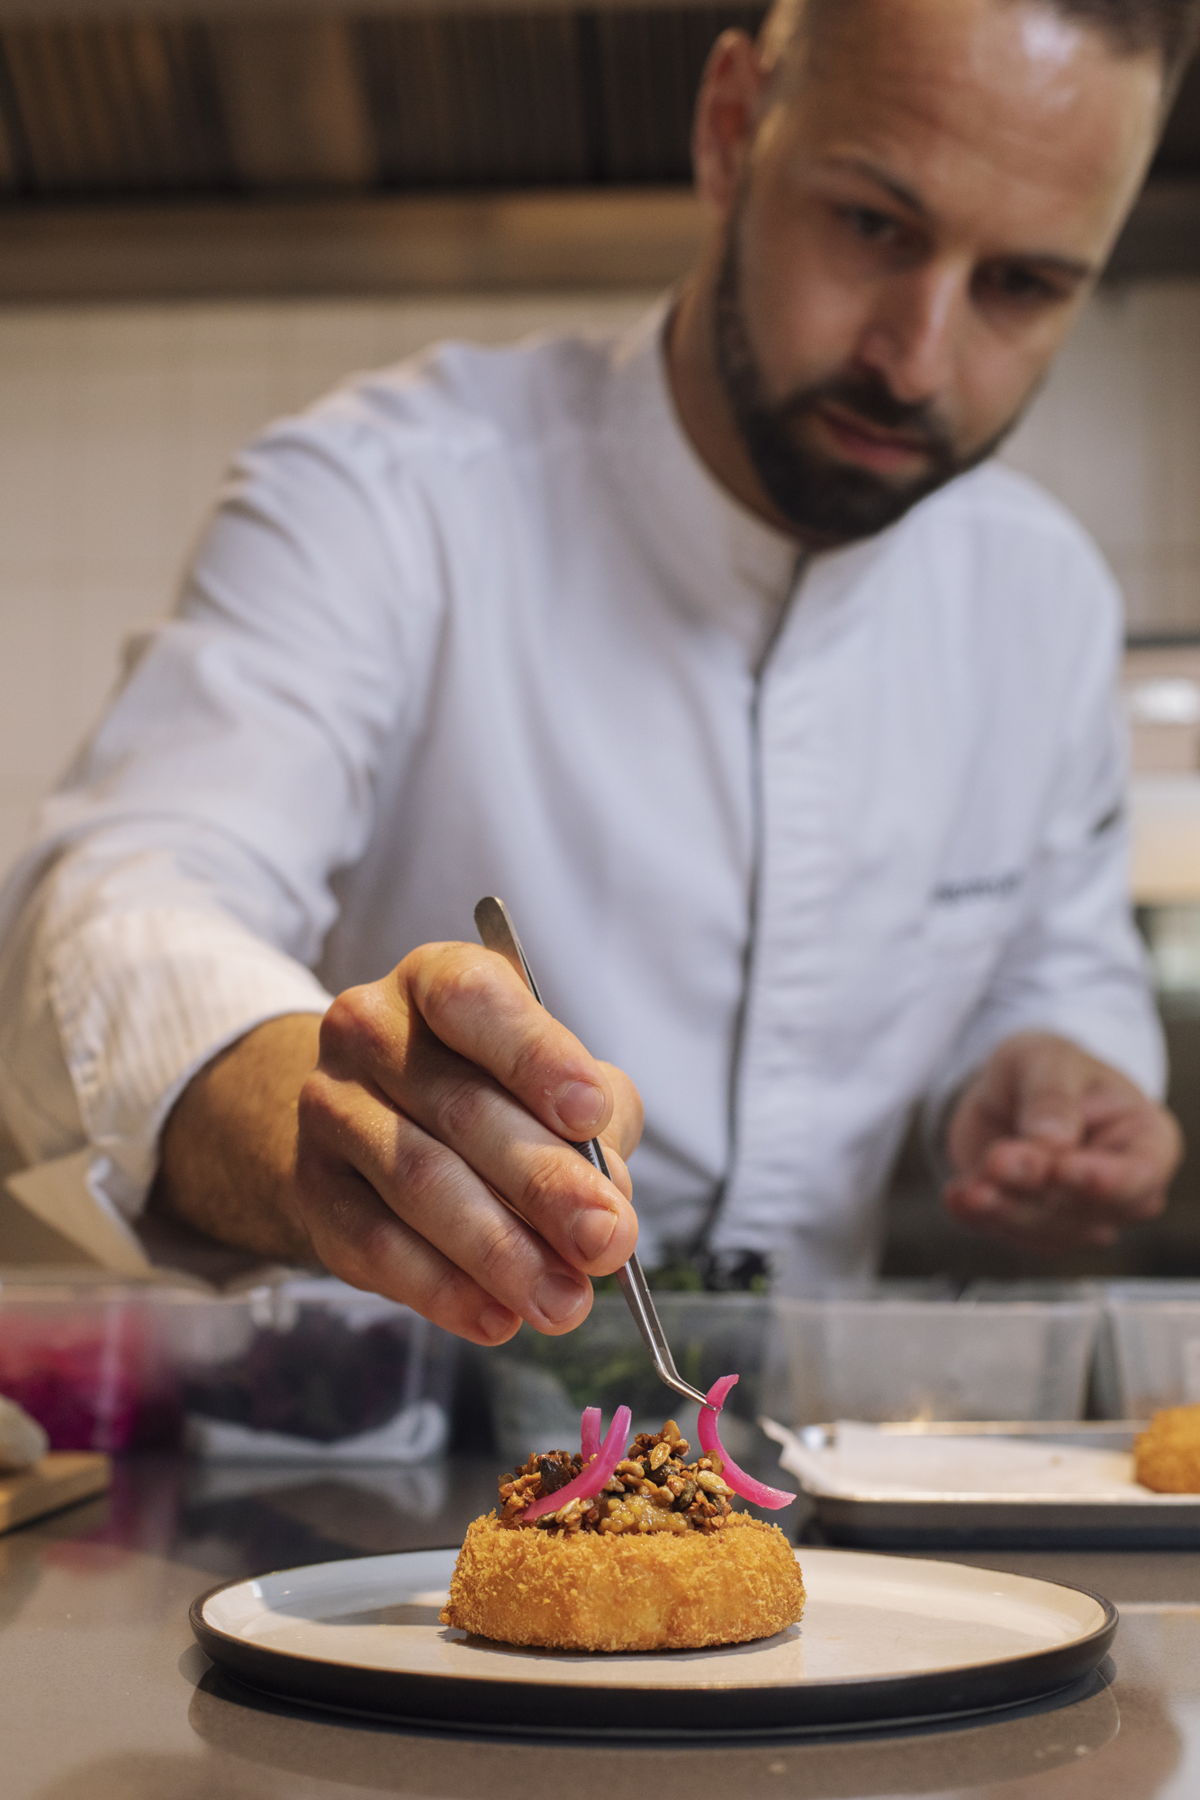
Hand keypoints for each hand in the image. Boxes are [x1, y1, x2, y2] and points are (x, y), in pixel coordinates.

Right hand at [292, 942, 641, 1344]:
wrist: (375, 1120)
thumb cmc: (491, 1089)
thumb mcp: (554, 1077)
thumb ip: (595, 1120)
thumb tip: (608, 1201)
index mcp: (433, 981)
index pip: (472, 999)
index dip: (534, 1055)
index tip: (590, 1112)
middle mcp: (368, 1031)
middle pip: (459, 1108)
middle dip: (543, 1182)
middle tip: (606, 1239)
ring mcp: (330, 1109)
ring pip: (418, 1181)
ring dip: (501, 1251)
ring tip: (565, 1301)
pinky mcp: (313, 1189)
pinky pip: (376, 1244)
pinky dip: (443, 1288)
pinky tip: (497, 1317)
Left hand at [942, 1031, 1180, 1252]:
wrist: (1008, 1089)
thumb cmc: (1048, 1069)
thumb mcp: (1048, 1060)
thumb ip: (1052, 1098)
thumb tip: (1052, 1141)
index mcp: (1148, 1140)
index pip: (1141, 1175)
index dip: (1105, 1181)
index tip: (1064, 1169)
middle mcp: (1122, 1189)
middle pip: (1085, 1209)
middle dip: (1036, 1189)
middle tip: (998, 1161)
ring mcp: (1079, 1216)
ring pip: (1044, 1230)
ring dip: (1004, 1208)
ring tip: (970, 1186)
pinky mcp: (1034, 1229)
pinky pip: (1007, 1234)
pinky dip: (979, 1217)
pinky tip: (958, 1196)